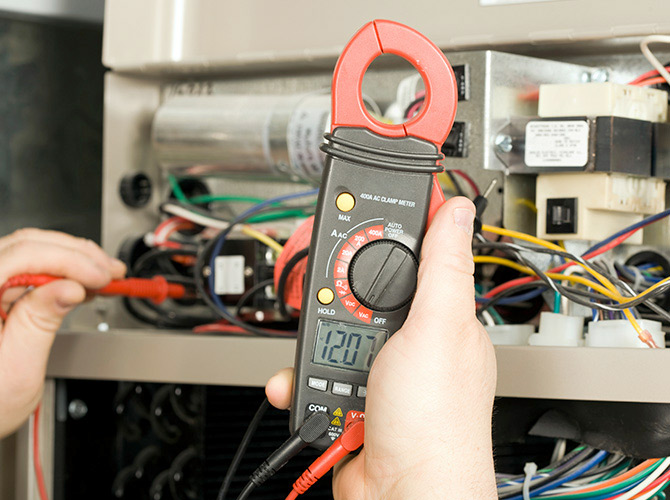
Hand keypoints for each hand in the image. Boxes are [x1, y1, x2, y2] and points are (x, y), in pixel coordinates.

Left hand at [0, 229, 125, 437]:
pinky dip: (58, 273)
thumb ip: (39, 324)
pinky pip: (22, 270)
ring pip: (26, 252)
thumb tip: (69, 288)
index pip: (21, 256)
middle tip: (110, 272)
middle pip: (25, 245)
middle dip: (76, 254)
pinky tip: (81, 283)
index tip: (100, 277)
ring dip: (71, 260)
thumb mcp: (15, 373)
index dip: (68, 260)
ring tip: (103, 277)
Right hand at [265, 198, 496, 498]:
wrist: (402, 496)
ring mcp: (382, 372)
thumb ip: (443, 266)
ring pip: (335, 334)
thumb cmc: (435, 421)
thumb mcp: (437, 328)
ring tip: (321, 359)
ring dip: (316, 346)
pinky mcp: (354, 398)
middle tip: (331, 305)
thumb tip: (458, 209)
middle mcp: (413, 343)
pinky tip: (306, 388)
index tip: (357, 215)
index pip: (414, 258)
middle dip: (338, 302)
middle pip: (363, 296)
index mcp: (442, 319)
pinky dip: (304, 381)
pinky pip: (318, 374)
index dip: (385, 236)